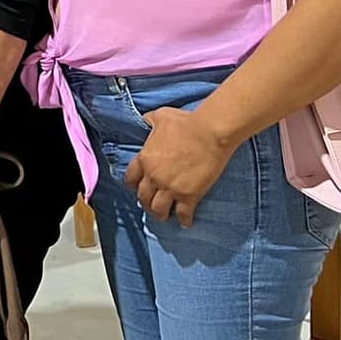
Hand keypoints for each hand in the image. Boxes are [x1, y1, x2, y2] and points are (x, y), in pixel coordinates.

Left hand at [123, 108, 236, 225]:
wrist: (209, 132)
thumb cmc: (186, 122)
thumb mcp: (161, 116)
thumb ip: (150, 120)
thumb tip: (146, 120)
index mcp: (145, 158)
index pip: (131, 178)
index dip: (133, 185)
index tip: (137, 188)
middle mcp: (154, 176)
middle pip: (143, 197)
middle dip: (146, 203)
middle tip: (151, 205)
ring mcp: (171, 188)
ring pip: (159, 209)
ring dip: (161, 214)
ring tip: (165, 216)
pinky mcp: (189, 195)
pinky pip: (183, 213)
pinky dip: (184, 220)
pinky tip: (186, 223)